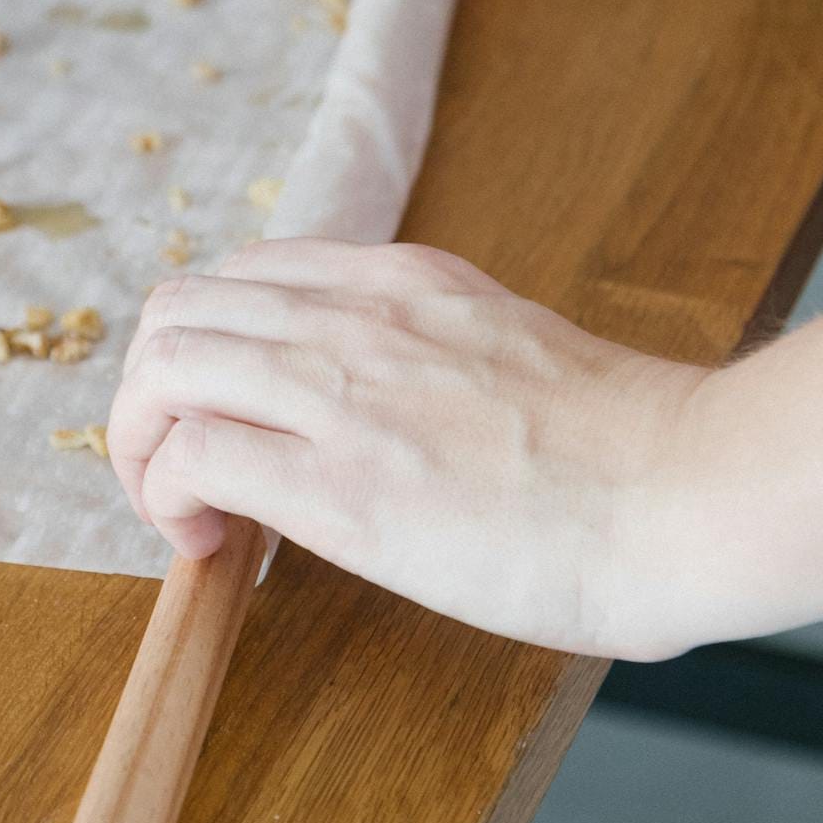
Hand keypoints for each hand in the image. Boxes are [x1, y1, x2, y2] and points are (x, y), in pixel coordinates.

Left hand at [109, 239, 710, 658]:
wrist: (682, 494)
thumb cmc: (619, 452)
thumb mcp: (500, 346)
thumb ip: (422, 352)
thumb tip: (371, 408)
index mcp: (398, 280)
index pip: (242, 276)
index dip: (208, 349)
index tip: (228, 417)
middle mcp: (354, 316)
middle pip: (176, 309)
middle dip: (148, 391)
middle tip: (176, 469)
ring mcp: (341, 392)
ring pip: (163, 367)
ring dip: (139, 442)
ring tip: (177, 509)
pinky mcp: (337, 484)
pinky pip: (193, 457)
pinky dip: (169, 498)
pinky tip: (210, 547)